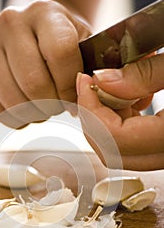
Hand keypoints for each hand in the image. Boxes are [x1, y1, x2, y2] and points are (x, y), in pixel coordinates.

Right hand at [0, 0, 90, 125]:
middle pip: (34, 83)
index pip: (61, 54)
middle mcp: (12, 23)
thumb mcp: (80, 46)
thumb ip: (87, 69)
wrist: (29, 33)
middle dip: (51, 106)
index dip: (70, 87)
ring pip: (13, 100)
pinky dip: (13, 119)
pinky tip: (23, 112)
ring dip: (33, 115)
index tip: (74, 101)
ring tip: (41, 109)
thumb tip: (86, 99)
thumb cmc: (58, 44)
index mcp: (45, 13)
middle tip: (56, 107)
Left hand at [77, 53, 163, 170]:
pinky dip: (125, 123)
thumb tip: (102, 81)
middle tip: (93, 87)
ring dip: (108, 121)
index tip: (85, 81)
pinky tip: (133, 98)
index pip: (113, 137)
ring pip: (121, 151)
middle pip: (111, 152)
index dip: (91, 109)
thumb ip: (143, 75)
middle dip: (94, 119)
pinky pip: (136, 146)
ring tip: (119, 87)